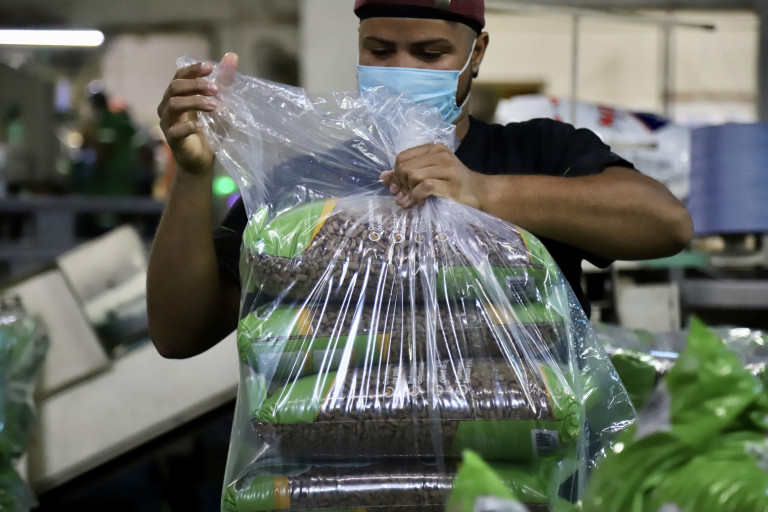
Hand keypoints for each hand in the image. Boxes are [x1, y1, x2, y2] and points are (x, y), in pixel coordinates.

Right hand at [157, 52, 238, 175]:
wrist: (202, 160)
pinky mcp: (172, 140)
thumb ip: (224, 82)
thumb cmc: (210, 131)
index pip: (179, 76)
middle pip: (175, 87)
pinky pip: (176, 130)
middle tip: (216, 89)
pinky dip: (189, 126)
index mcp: (177, 96)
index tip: (210, 68)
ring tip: (214, 105)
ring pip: (174, 104)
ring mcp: (168, 123)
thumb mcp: (221, 104)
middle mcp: (168, 106)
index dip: (192, 70)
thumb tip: (232, 56)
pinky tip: (202, 126)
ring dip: (195, 102)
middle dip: (196, 85)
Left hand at [380, 143, 483, 208]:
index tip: (397, 189)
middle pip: (405, 166)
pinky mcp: (451, 183)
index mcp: (433, 148)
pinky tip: (421, 202)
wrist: (479, 193)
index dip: (395, 174)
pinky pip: (424, 187)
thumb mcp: (430, 174)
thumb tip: (383, 177)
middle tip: (404, 197)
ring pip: (412, 175)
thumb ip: (407, 174)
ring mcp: (447, 167)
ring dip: (409, 192)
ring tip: (414, 200)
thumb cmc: (453, 184)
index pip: (402, 156)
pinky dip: (417, 196)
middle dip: (400, 185)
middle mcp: (440, 153)